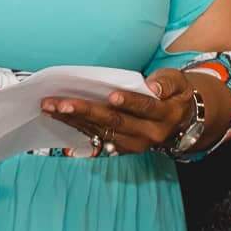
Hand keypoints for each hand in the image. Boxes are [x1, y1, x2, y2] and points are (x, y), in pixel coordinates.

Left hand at [41, 68, 196, 154]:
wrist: (180, 122)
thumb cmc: (174, 95)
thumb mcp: (179, 82)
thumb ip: (167, 82)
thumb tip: (152, 87)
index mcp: (165, 115)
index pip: (146, 108)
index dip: (130, 102)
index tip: (111, 96)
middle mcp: (149, 134)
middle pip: (115, 122)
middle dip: (86, 111)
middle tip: (60, 103)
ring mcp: (133, 144)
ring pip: (100, 131)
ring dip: (73, 119)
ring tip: (50, 107)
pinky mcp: (120, 148)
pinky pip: (95, 137)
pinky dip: (75, 126)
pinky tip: (57, 116)